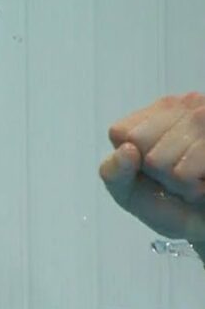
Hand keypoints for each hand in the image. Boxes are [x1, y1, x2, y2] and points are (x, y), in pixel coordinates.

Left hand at [100, 92, 204, 242]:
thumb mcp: (127, 190)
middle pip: (139, 143)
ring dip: (176, 182)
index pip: (122, 132)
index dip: (132, 159)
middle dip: (155, 170)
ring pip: (159, 160)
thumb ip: (114, 171)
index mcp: (157, 113)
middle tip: (178, 175)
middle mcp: (187, 105)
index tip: (152, 169)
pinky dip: (192, 189)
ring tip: (194, 180)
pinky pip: (185, 172)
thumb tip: (128, 150)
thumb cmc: (170, 203)